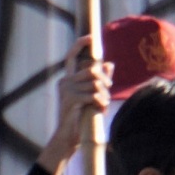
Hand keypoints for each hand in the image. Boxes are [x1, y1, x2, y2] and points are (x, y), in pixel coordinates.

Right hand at [39, 43, 115, 171]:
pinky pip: (93, 95)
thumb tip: (110, 64)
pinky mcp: (71, 100)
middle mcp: (65, 82)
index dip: (80, 44)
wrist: (69, 137)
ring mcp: (67, 90)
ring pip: (95, 84)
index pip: (71, 56)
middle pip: (92, 70)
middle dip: (104, 80)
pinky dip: (101, 102)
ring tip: (103, 104)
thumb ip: (99, 80)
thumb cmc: (80, 116)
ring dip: (104, 95)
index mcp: (67, 79)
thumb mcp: (91, 95)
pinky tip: (100, 109)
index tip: (91, 37)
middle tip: (108, 90)